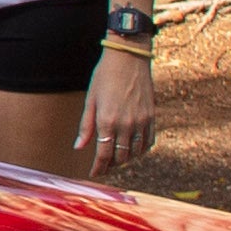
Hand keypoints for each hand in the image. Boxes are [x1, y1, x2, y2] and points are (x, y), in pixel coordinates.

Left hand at [79, 48, 157, 178]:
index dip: (98, 167)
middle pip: (120, 157)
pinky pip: (148, 141)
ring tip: (116, 159)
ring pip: (135, 152)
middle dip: (110, 165)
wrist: (129, 57)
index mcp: (107, 121)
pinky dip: (141, 150)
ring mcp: (141, 121)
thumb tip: (78, 147)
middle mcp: (126, 124)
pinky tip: (133, 150)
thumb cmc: (105, 75)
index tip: (94, 174)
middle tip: (103, 166)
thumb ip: (85, 126)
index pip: (104, 154)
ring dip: (125, 159)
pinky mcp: (152, 116)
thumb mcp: (90, 99)